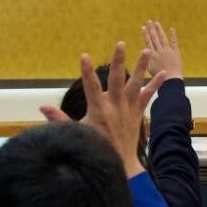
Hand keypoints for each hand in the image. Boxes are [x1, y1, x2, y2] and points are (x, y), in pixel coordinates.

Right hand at [39, 42, 162, 178]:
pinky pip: (149, 96)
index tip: (84, 56)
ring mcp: (129, 108)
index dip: (87, 71)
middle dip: (118, 61)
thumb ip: (59, 118)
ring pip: (136, 84)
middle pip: (117, 79)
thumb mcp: (77, 132)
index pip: (91, 86)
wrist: (121, 162)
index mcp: (99, 110)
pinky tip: (163, 73)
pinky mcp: (138, 112)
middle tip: (120, 44)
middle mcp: (115, 106)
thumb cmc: (96, 147)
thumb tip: (42, 107)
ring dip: (141, 67)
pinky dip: (156, 85)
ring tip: (145, 50)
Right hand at [141, 20, 183, 83]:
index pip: (148, 42)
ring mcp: (167, 51)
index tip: (143, 27)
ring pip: (163, 38)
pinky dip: (173, 35)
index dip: (145, 35)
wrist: (170, 81)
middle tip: (149, 21)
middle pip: (154, 38)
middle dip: (151, 29)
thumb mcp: (150, 70)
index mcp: (152, 56)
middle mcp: (159, 51)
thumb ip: (148, 61)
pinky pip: (174, 42)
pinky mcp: (176, 53)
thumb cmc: (160, 79)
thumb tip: (145, 54)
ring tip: (156, 22)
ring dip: (159, 30)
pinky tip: (171, 29)